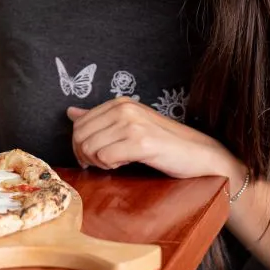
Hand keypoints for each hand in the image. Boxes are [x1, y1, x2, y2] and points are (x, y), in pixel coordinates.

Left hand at [67, 96, 233, 180]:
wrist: (199, 154)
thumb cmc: (164, 142)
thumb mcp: (129, 124)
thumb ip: (99, 118)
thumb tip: (70, 112)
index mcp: (119, 103)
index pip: (79, 124)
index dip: (79, 144)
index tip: (90, 157)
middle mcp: (124, 109)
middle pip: (81, 136)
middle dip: (84, 155)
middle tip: (98, 165)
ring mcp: (133, 124)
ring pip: (91, 148)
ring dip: (98, 162)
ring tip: (115, 163)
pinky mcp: (141, 143)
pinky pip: (106, 158)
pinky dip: (110, 166)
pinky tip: (124, 165)